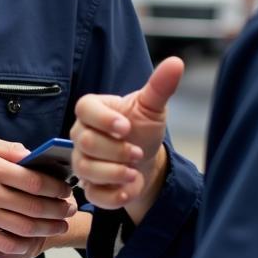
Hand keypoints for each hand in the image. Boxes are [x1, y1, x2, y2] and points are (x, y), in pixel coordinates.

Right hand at [0, 136, 74, 256]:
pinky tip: (33, 240)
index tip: (66, 190)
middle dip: (58, 210)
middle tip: (70, 210)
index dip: (56, 188)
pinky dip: (23, 244)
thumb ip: (12, 149)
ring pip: (24, 226)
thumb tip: (37, 158)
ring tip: (59, 226)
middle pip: (34, 206)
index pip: (34, 181)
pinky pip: (4, 244)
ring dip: (47, 228)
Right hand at [70, 57, 184, 217]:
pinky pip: (92, 193)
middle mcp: (81, 135)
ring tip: (134, 171)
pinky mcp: (89, 186)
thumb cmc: (143, 129)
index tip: (126, 127)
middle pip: (85, 142)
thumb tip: (175, 63)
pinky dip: (112, 195)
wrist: (146, 160)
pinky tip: (128, 189)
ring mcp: (83, 161)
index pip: (85, 109)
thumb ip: (159, 86)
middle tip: (137, 152)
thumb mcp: (152, 107)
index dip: (103, 119)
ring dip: (113, 172)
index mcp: (93, 110)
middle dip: (115, 150)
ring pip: (85, 169)